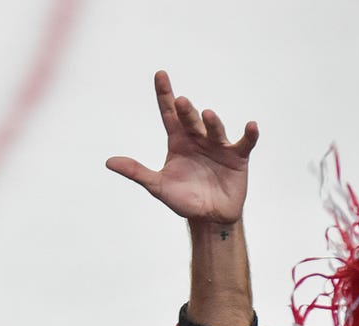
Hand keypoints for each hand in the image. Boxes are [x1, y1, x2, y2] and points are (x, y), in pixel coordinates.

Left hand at [106, 70, 258, 224]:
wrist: (208, 217)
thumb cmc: (183, 199)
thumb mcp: (157, 185)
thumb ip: (135, 172)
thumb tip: (108, 162)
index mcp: (178, 142)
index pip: (169, 114)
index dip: (164, 95)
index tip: (160, 74)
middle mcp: (198, 139)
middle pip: (191, 120)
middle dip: (186, 111)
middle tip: (181, 101)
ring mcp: (219, 146)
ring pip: (215, 129)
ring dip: (212, 122)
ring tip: (207, 114)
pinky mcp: (237, 156)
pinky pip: (245, 142)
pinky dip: (249, 134)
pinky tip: (250, 126)